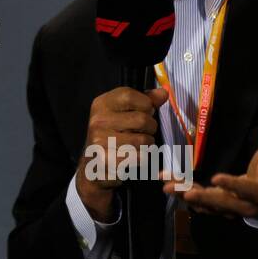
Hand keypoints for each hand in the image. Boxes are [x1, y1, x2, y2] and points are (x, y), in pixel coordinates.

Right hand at [76, 85, 167, 219]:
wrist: (93, 166)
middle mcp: (98, 121)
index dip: (145, 104)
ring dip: (147, 145)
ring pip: (143, 140)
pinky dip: (142, 158)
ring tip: (138, 145)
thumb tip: (164, 92)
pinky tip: (133, 157)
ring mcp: (101, 141)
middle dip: (150, 127)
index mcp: (101, 105)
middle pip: (141, 119)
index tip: (146, 111)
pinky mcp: (108, 160)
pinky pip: (140, 157)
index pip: (129, 95)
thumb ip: (144, 102)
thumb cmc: (113, 135)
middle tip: (144, 132)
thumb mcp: (124, 113)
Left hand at [162, 110, 257, 222]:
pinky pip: (200, 203)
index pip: (246, 190)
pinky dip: (184, 195)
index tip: (216, 178)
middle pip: (221, 202)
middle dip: (201, 196)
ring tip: (167, 185)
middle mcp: (244, 205)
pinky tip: (169, 184)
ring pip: (207, 204)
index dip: (232, 185)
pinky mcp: (219, 209)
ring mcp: (230, 209)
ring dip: (186, 195)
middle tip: (180, 189)